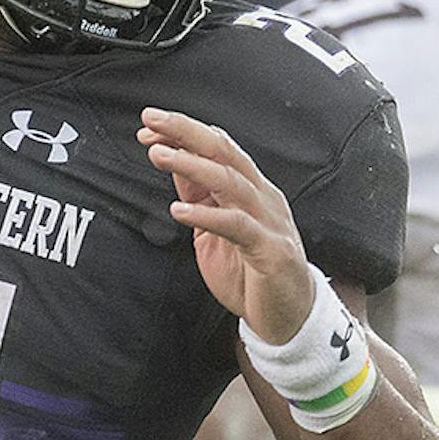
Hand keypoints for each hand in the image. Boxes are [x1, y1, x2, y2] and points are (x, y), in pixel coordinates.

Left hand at [143, 107, 313, 341]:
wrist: (289, 319)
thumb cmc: (252, 275)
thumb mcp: (216, 230)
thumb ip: (200, 197)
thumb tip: (174, 163)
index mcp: (252, 189)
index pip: (219, 148)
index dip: (184, 133)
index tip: (149, 126)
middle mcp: (263, 198)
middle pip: (225, 152)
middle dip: (186, 132)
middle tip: (151, 120)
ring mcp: (269, 222)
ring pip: (230, 181)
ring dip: (191, 165)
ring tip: (159, 155)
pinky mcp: (270, 250)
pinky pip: (237, 225)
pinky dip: (207, 215)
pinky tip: (180, 210)